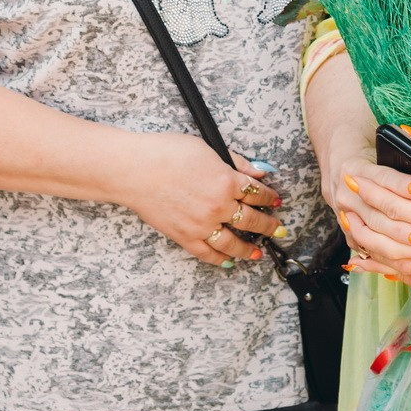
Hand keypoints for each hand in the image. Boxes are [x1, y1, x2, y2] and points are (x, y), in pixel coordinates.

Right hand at [118, 133, 284, 266]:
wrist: (134, 170)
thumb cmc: (166, 153)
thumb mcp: (208, 149)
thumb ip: (236, 162)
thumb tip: (259, 170)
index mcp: (227, 181)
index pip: (257, 193)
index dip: (269, 197)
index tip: (275, 201)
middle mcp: (218, 206)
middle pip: (252, 220)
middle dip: (268, 225)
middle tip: (277, 228)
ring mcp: (202, 225)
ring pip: (233, 243)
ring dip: (249, 249)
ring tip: (257, 252)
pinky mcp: (184, 236)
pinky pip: (208, 254)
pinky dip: (220, 259)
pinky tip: (228, 261)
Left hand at [340, 141, 410, 283]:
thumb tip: (406, 136)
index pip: (398, 210)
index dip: (373, 194)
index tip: (353, 180)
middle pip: (392, 242)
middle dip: (364, 223)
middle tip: (344, 206)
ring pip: (401, 264)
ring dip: (373, 251)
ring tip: (351, 235)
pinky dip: (394, 270)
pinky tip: (376, 265)